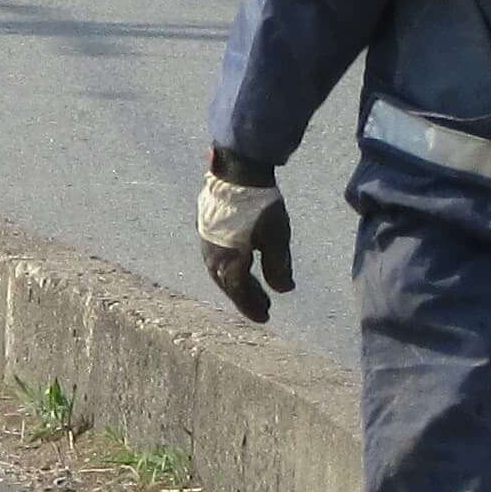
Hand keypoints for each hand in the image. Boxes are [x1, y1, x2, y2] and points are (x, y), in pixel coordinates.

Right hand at [198, 161, 294, 323]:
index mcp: (229, 263)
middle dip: (247, 298)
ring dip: (238, 285)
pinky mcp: (206, 232)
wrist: (236, 174)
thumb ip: (279, 267)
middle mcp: (212, 259)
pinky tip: (240, 265)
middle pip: (229, 286)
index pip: (240, 293)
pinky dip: (231, 270)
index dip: (253, 306)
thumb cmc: (260, 207)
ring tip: (253, 289)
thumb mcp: (276, 238)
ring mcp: (206, 245)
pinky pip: (217, 261)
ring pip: (222, 274)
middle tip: (264, 307)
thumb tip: (284, 290)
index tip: (266, 317)